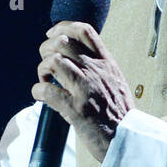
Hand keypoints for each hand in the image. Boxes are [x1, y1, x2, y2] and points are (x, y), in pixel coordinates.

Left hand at [32, 21, 134, 163]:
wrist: (128, 138)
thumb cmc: (120, 113)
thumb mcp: (116, 80)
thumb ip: (99, 67)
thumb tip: (77, 59)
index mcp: (106, 63)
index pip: (84, 31)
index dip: (63, 27)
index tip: (52, 35)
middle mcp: (96, 71)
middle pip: (62, 42)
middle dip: (46, 49)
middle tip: (46, 64)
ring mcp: (85, 88)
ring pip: (53, 61)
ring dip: (42, 69)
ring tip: (44, 80)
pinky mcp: (75, 108)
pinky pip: (47, 90)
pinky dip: (38, 90)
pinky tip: (41, 95)